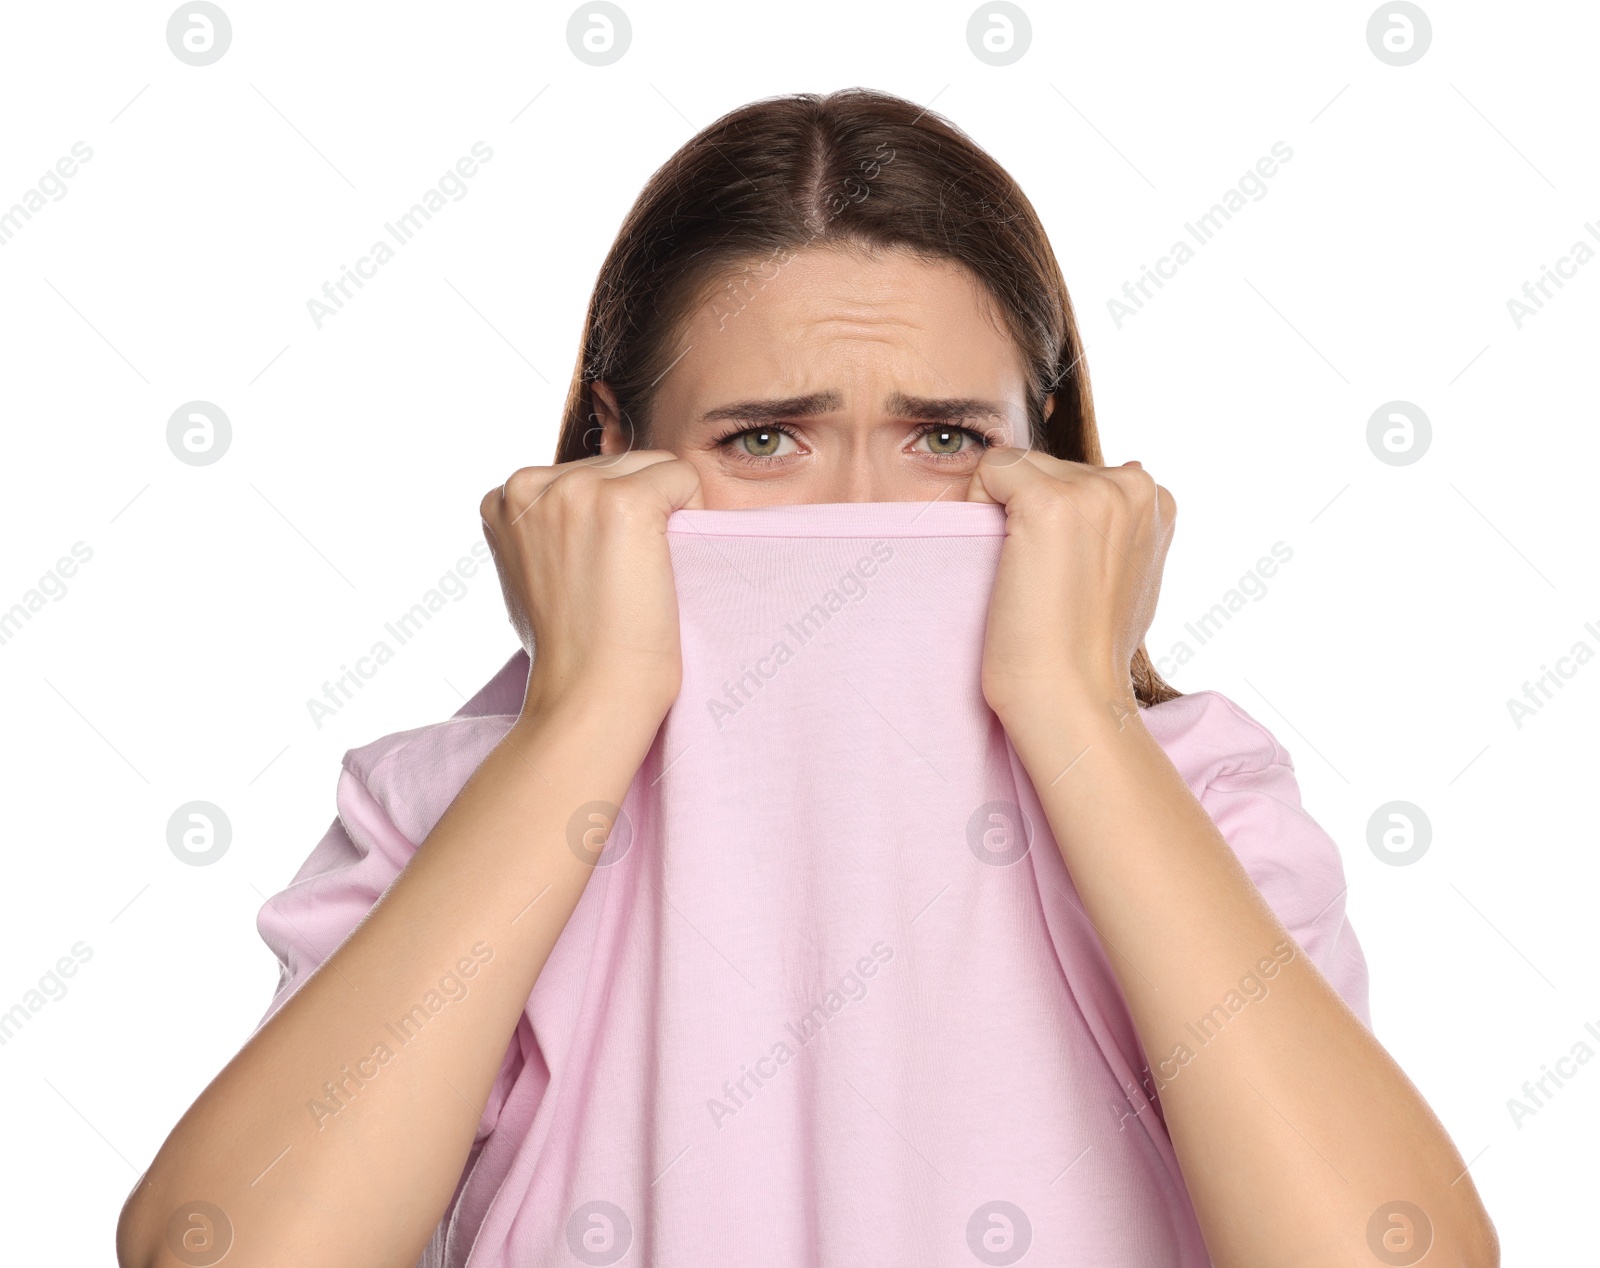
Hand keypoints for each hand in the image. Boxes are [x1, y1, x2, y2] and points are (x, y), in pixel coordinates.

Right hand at [479, 450, 703, 722]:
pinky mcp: (624, 502)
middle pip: (620, 463)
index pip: (586, 474)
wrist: (590, 695)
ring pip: (654, 466)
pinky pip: (685, 478)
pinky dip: (694, 517)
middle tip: (620, 583)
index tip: (594, 578)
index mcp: (503, 498)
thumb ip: (549, 527)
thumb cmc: (571, 649)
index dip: (608, 523)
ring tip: (637, 576)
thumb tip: (588, 509)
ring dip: (664, 515)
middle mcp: (529, 483)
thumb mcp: (535, 572)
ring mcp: (575, 488)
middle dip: (637, 512)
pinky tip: (663, 567)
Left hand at [965, 447, 1174, 722]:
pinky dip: (979, 506)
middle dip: (1030, 513)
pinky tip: (1006, 561)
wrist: (1068, 691)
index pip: (1077, 476)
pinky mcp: (1048, 502)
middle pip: (1046, 466)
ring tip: (1030, 575)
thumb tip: (1128, 490)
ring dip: (1005, 513)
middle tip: (1044, 580)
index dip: (1054, 523)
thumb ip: (1127, 530)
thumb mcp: (1131, 577)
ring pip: (1018, 467)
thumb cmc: (1089, 648)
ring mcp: (1094, 490)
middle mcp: (1134, 485)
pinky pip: (991, 469)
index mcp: (1156, 500)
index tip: (1065, 576)